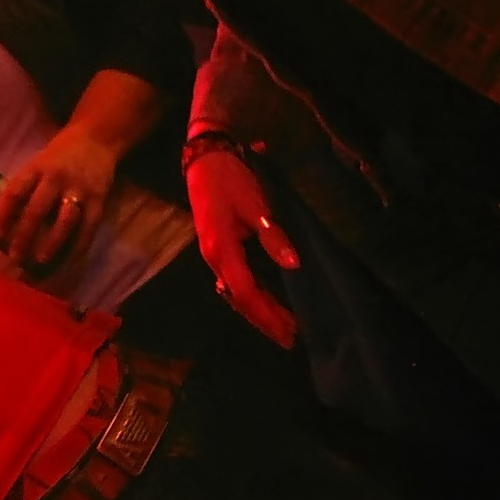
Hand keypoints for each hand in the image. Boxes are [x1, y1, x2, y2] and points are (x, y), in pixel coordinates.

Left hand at [0, 126, 119, 272]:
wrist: (97, 138)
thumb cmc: (60, 155)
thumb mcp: (38, 163)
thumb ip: (26, 187)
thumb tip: (9, 221)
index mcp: (36, 168)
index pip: (14, 192)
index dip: (3, 214)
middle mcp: (56, 178)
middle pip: (36, 210)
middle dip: (24, 236)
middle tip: (15, 256)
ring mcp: (79, 189)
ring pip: (64, 221)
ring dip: (51, 243)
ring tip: (40, 260)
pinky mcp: (98, 199)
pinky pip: (89, 227)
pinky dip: (79, 245)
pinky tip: (70, 260)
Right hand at [185, 145, 299, 348]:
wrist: (205, 159)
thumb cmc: (231, 179)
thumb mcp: (256, 205)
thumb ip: (273, 236)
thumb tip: (294, 265)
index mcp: (222, 249)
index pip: (246, 293)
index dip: (267, 314)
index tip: (288, 331)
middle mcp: (214, 258)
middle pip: (239, 299)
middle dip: (264, 320)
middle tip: (290, 339)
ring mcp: (213, 255)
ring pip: (236, 292)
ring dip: (259, 310)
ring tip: (282, 326)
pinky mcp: (218, 249)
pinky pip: (234, 281)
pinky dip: (250, 296)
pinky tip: (264, 302)